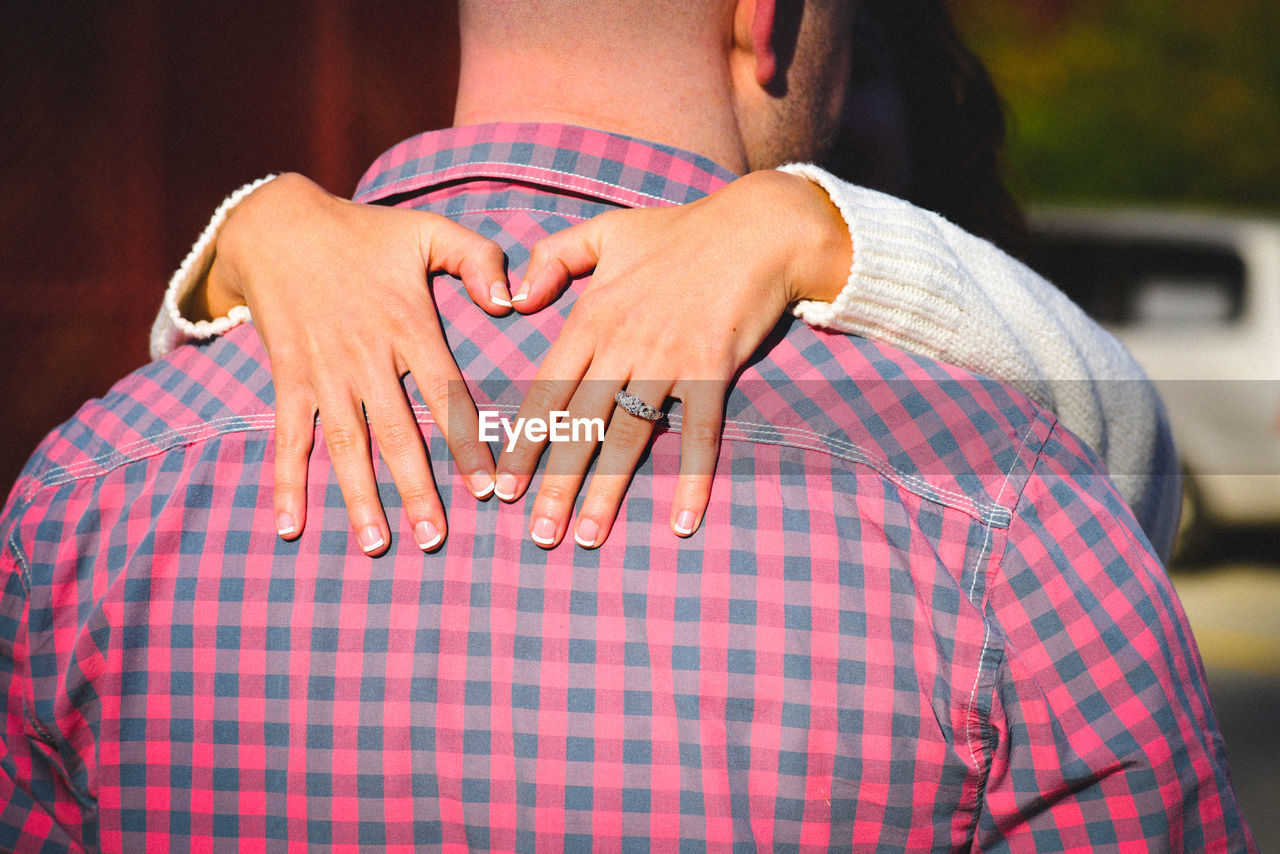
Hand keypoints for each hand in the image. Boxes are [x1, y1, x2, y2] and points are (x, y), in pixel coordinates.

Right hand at [204, 173, 512, 553]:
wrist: (278, 225)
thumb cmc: (366, 233)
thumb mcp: (429, 231)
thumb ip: (478, 258)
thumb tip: (510, 302)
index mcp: (409, 325)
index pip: (445, 394)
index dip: (466, 442)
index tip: (486, 488)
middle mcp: (367, 356)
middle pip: (396, 433)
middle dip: (416, 489)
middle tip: (434, 539)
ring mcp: (324, 371)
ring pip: (345, 444)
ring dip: (359, 497)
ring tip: (377, 545)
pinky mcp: (288, 378)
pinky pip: (289, 436)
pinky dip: (287, 482)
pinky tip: (290, 526)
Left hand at [492, 169, 851, 547]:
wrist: (755, 228)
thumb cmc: (678, 230)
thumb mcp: (605, 231)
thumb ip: (553, 258)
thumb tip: (516, 299)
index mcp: (591, 317)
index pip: (546, 393)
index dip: (523, 443)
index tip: (504, 486)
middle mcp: (623, 344)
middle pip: (579, 427)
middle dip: (554, 484)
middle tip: (537, 535)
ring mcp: (668, 359)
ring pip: (628, 437)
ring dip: (607, 491)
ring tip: (588, 537)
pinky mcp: (712, 369)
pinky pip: (699, 432)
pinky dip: (692, 478)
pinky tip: (682, 521)